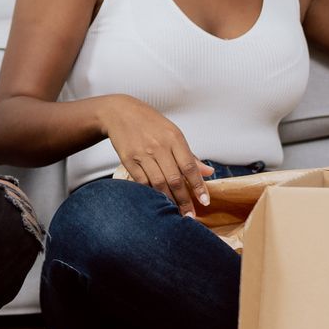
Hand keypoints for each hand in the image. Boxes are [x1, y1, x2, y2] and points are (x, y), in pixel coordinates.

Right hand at [98, 95, 213, 217]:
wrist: (119, 113)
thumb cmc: (150, 123)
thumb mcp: (173, 133)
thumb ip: (190, 155)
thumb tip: (209, 172)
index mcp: (174, 138)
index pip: (190, 166)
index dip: (199, 186)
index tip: (205, 201)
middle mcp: (159, 146)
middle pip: (175, 179)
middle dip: (184, 200)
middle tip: (190, 216)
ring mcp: (142, 154)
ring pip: (159, 183)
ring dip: (168, 200)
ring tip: (175, 213)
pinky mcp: (128, 160)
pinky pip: (142, 182)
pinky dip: (151, 193)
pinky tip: (157, 202)